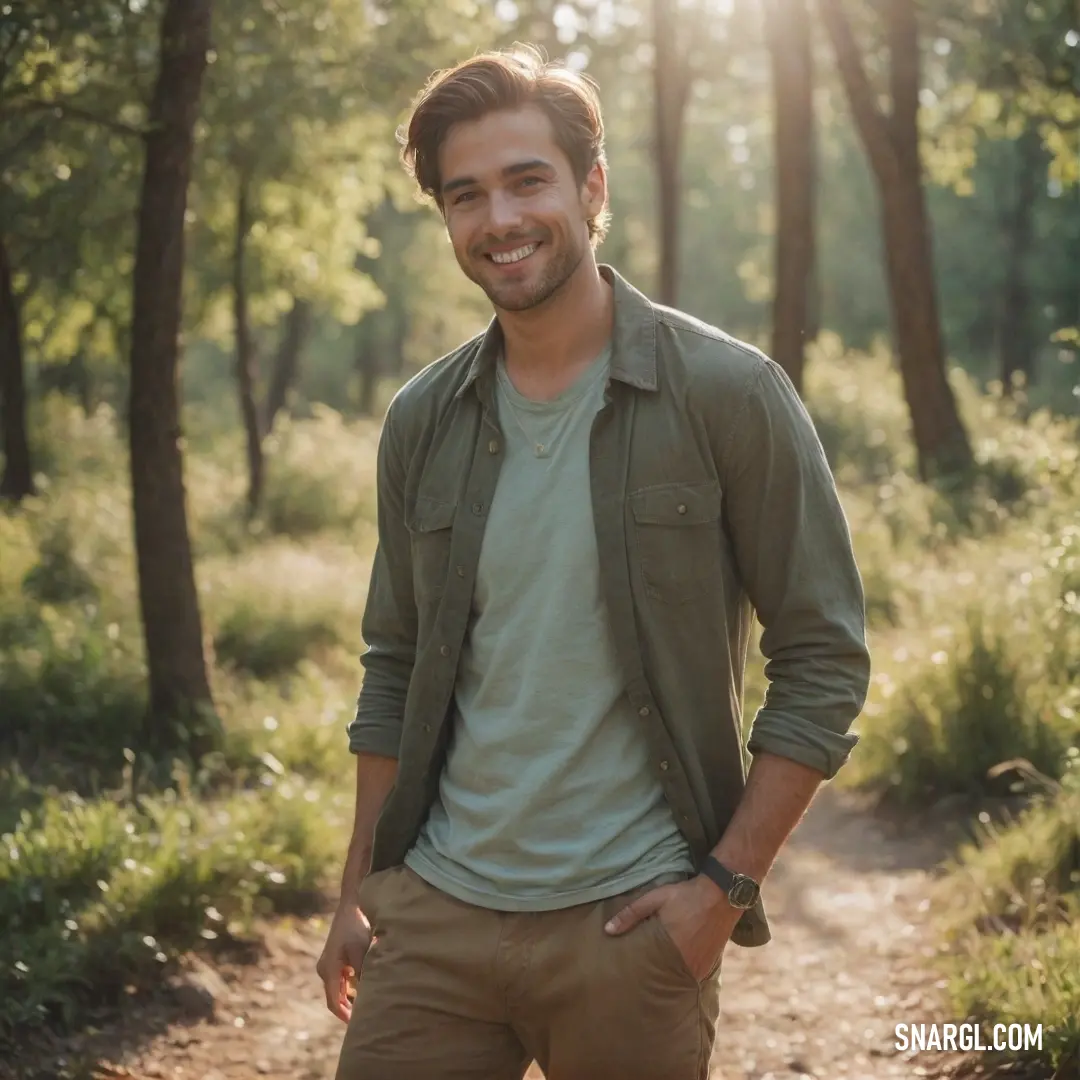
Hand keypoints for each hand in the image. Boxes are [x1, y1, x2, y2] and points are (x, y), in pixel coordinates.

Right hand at [316, 905, 372, 1022]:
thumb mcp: (361, 951)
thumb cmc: (356, 927)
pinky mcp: (335, 959)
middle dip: (348, 1009)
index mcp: (328, 970)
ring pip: (339, 989)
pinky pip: (341, 980)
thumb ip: (362, 974)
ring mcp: (329, 964)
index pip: (334, 1002)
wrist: (351, 906)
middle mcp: (325, 969)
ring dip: (350, 999)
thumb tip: (367, 994)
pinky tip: (365, 990)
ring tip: (367, 1008)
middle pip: (335, 998)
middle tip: (365, 1019)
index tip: (356, 1025)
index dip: (344, 1015)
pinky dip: (351, 988)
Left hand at [604, 876, 739, 980]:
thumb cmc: (686, 895)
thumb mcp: (656, 898)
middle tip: (639, 981)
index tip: (628, 977)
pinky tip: (675, 970)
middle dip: (653, 977)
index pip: (649, 969)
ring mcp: (701, 966)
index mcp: (671, 948)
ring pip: (679, 977)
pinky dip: (683, 972)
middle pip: (664, 976)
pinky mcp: (711, 964)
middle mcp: (687, 962)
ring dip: (669, 976)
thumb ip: (631, 914)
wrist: (722, 894)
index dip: (639, 973)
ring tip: (655, 977)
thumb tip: (608, 930)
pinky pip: (692, 974)